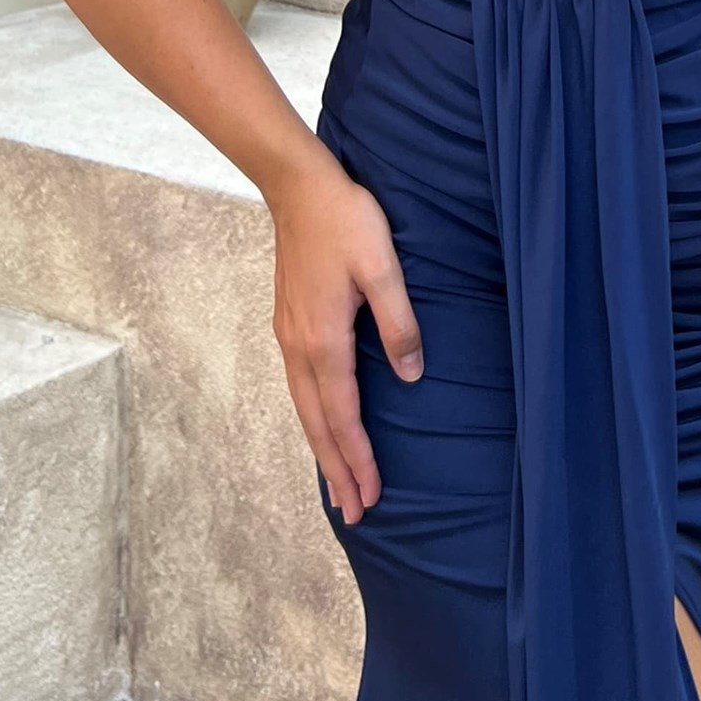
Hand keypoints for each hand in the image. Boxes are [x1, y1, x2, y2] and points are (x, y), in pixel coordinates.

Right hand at [268, 142, 423, 521]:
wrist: (297, 187)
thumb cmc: (346, 221)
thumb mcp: (383, 268)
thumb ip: (398, 324)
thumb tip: (411, 376)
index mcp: (323, 341)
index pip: (343, 416)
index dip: (358, 459)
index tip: (371, 496)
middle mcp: (299, 348)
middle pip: (318, 425)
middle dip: (337, 471)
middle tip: (354, 513)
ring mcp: (289, 337)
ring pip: (305, 410)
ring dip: (322, 450)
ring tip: (337, 486)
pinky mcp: (289, 325)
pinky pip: (300, 389)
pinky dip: (313, 419)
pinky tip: (322, 426)